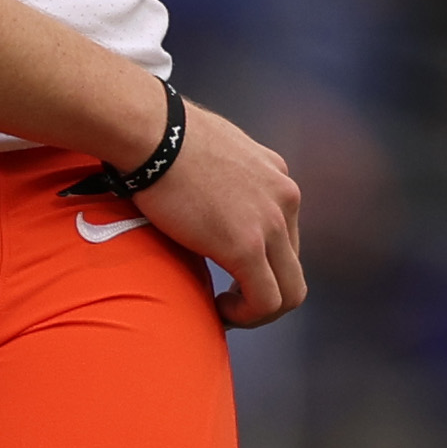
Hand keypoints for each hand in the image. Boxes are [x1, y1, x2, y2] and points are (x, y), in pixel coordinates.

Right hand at [137, 100, 306, 326]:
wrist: (153, 131)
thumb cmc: (164, 135)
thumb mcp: (213, 152)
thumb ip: (224, 178)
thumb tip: (207, 196)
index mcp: (276, 177)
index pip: (286, 236)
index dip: (260, 264)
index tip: (229, 274)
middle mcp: (284, 199)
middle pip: (293, 268)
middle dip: (265, 292)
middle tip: (229, 300)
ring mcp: (270, 223)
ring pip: (289, 291)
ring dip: (258, 310)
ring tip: (225, 309)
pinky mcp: (246, 246)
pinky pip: (265, 301)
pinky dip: (246, 315)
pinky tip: (218, 308)